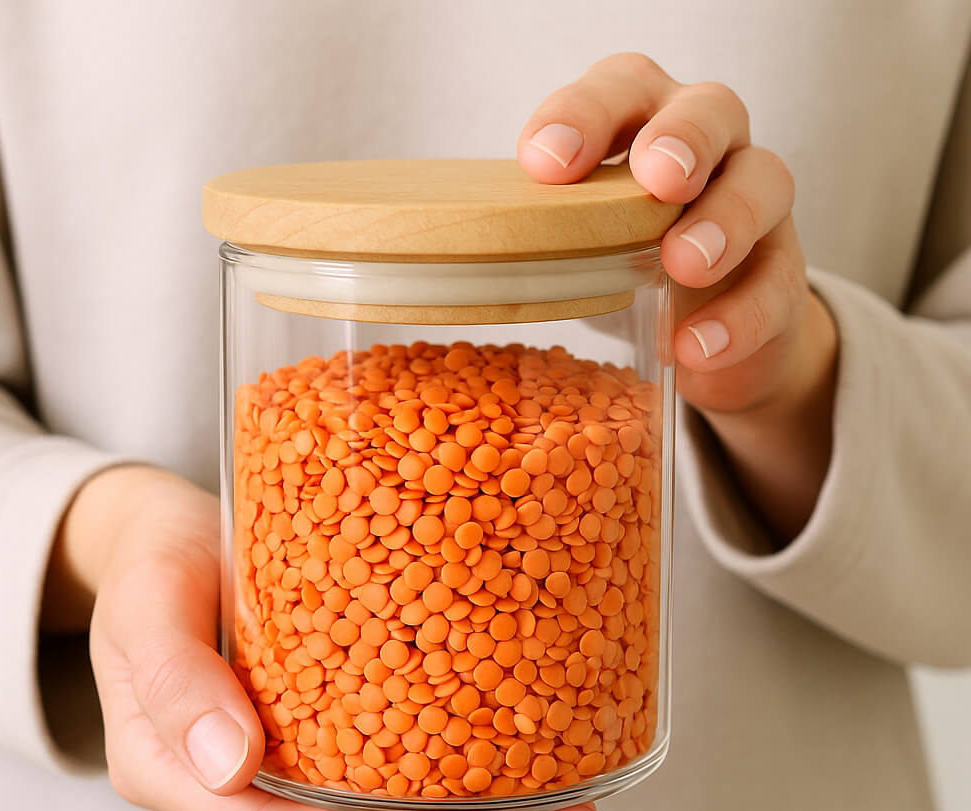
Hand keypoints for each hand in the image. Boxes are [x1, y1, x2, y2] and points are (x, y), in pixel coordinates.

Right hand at [50, 465, 601, 810]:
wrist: (170, 542)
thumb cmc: (155, 565)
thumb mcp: (147, 601)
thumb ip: (173, 678)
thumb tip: (228, 766)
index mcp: (182, 775)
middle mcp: (240, 792)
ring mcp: (288, 772)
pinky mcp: (329, 741)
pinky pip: (395, 784)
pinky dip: (464, 793)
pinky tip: (536, 783)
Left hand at [518, 53, 838, 542]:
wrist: (709, 334)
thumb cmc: (619, 271)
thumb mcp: (568, 246)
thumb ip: (520, 234)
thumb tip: (404, 259)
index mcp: (639, 127)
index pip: (619, 90)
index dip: (584, 115)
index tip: (542, 161)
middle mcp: (705, 151)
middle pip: (711, 109)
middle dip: (681, 138)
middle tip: (653, 178)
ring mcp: (753, 208)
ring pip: (764, 182)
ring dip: (722, 221)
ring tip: (680, 263)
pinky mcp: (781, 276)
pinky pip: (778, 285)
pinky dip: (738, 316)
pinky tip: (693, 347)